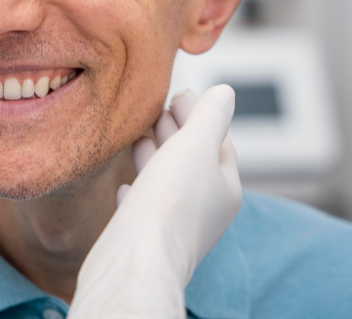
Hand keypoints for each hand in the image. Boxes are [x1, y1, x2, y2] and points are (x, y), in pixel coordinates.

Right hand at [68, 85, 241, 318]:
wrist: (137, 259)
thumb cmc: (170, 201)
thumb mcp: (196, 145)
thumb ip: (210, 116)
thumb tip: (226, 93)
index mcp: (225, 188)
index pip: (219, 142)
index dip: (200, 115)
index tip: (178, 93)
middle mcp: (205, 210)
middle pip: (193, 161)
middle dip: (177, 132)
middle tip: (158, 107)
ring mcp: (174, 226)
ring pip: (167, 182)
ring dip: (155, 155)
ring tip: (138, 135)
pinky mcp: (145, 238)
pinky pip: (143, 209)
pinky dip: (137, 190)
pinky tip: (125, 185)